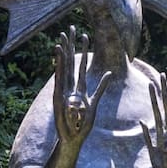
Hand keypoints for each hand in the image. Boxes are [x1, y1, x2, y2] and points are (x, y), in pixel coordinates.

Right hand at [53, 25, 110, 147]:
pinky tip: (58, 52)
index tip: (84, 35)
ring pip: (64, 66)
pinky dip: (59, 64)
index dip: (83, 50)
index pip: (81, 64)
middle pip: (71, 61)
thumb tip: (108, 73)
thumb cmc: (82, 124)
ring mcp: (64, 90)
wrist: (73, 138)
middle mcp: (70, 86)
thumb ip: (101, 88)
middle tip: (70, 28)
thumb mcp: (95, 103)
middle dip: (71, 45)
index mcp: (80, 87)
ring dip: (64, 51)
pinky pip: (60, 77)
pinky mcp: (58, 96)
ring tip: (63, 37)